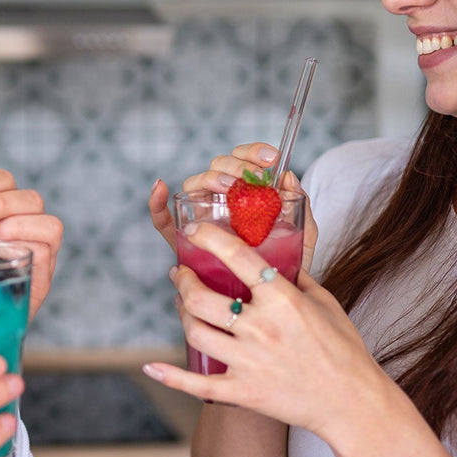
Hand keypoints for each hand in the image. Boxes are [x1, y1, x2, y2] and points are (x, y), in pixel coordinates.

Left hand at [0, 169, 61, 319]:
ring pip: (50, 224)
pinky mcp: (42, 278)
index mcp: (2, 217)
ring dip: (16, 224)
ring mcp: (39, 254)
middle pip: (32, 199)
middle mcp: (26, 231)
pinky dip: (24, 247)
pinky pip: (47, 252)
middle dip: (0, 203)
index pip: (7, 183)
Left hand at [143, 220, 384, 440]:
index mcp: (282, 300)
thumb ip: (297, 277)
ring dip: (182, 314)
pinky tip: (151, 367)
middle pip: (201, 298)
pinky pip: (197, 384)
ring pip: (195, 332)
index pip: (237, 257)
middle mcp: (261, 328)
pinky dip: (170, 376)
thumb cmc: (343, 349)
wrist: (352, 402)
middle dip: (183, 280)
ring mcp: (249, 361)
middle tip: (180, 273)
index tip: (194, 230)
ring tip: (182, 304)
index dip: (209, 239)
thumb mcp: (325, 302)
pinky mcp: (243, 391)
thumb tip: (278, 255)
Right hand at [150, 142, 317, 270]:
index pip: (242, 161)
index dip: (252, 153)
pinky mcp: (184, 240)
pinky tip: (160, 187)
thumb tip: (288, 176)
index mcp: (245, 195)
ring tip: (229, 186)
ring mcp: (200, 219)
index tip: (271, 159)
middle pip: (218, 168)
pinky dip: (156, 203)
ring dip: (210, 178)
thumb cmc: (285, 269)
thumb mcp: (300, 237)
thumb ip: (300, 208)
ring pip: (195, 185)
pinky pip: (164, 221)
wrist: (272, 304)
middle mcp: (220, 202)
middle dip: (235, 166)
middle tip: (254, 177)